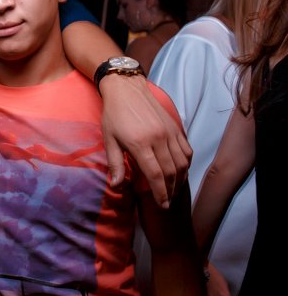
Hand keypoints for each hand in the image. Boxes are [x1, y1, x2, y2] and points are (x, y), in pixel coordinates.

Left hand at [99, 74, 191, 207]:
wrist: (126, 89)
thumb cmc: (113, 115)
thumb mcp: (109, 140)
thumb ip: (115, 164)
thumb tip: (116, 186)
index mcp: (140, 144)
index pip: (156, 175)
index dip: (160, 193)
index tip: (162, 206)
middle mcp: (159, 139)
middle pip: (171, 172)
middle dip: (170, 191)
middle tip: (167, 203)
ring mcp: (169, 132)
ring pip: (182, 162)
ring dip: (180, 180)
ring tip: (174, 191)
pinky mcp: (175, 127)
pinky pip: (186, 150)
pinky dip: (186, 164)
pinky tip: (181, 172)